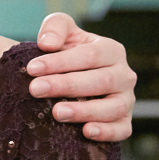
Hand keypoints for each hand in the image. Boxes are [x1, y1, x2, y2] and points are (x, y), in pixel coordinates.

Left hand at [26, 15, 135, 141]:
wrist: (72, 82)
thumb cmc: (66, 55)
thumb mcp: (62, 34)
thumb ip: (56, 27)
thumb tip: (48, 43)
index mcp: (112, 51)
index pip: (90, 55)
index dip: (61, 61)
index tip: (32, 68)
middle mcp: (124, 75)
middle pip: (101, 81)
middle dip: (66, 85)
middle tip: (36, 89)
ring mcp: (126, 101)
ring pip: (113, 107)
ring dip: (84, 111)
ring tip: (56, 113)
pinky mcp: (124, 123)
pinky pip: (122, 130)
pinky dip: (106, 132)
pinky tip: (86, 132)